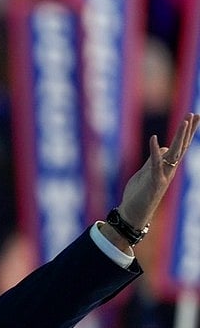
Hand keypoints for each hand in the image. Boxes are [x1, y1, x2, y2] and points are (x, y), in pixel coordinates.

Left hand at [116, 112, 199, 234]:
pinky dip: (154, 151)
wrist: (133, 213)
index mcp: (167, 167)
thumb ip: (153, 160)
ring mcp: (163, 176)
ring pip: (174, 153)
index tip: (193, 116)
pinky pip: (155, 164)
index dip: (186, 132)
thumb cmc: (139, 193)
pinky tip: (154, 139)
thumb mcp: (146, 172)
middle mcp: (169, 170)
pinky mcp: (153, 182)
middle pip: (181, 147)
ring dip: (180, 137)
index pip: (179, 146)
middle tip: (196, 114)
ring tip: (186, 121)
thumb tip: (162, 147)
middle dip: (188, 130)